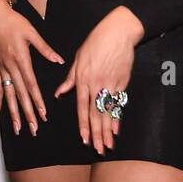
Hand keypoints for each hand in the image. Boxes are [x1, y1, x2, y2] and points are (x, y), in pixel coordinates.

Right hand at [0, 0, 63, 135]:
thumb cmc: (12, 21)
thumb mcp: (32, 32)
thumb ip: (45, 49)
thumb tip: (59, 60)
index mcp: (21, 59)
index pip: (31, 85)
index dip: (37, 101)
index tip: (43, 114)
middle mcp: (10, 67)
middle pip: (20, 95)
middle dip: (28, 113)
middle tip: (33, 128)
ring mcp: (2, 68)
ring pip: (9, 95)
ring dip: (13, 113)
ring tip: (18, 127)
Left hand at [55, 6, 141, 154]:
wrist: (118, 32)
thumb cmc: (96, 42)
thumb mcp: (78, 58)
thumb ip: (70, 78)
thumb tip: (60, 93)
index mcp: (83, 80)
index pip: (82, 108)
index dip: (84, 125)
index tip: (85, 139)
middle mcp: (97, 85)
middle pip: (96, 114)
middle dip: (97, 134)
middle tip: (98, 149)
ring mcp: (111, 84)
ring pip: (108, 112)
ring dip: (108, 130)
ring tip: (108, 145)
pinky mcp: (123, 82)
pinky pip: (119, 103)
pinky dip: (118, 117)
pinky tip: (117, 129)